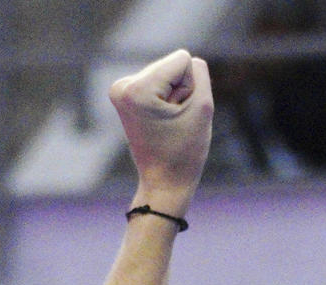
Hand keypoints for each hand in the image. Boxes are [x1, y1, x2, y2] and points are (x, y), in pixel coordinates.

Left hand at [109, 48, 213, 215]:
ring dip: (174, 97)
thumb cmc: (184, 151)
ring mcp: (121, 91)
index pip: (183, 60)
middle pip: (173, 64)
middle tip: (172, 123)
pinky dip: (166, 100)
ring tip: (167, 124)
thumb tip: (187, 62)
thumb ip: (199, 71)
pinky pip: (160, 82)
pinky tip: (160, 121)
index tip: (178, 116)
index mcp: (136, 89)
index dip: (189, 88)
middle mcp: (123, 86)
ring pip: (168, 72)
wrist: (164, 183)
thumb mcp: (203, 106)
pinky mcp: (126, 96)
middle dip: (180, 92)